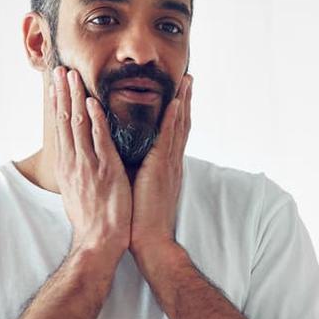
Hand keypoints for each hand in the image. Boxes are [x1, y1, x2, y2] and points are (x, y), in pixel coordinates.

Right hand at [51, 66, 131, 258]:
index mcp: (68, 165)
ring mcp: (88, 164)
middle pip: (64, 120)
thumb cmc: (91, 219)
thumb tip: (78, 159)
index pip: (60, 128)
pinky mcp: (104, 169)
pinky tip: (92, 102)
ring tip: (73, 76)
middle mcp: (73, 161)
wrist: (98, 241)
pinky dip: (95, 120)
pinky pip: (99, 139)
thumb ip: (78, 170)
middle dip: (62, 93)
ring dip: (75, 97)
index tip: (56, 84)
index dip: (58, 104)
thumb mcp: (78, 190)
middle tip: (60, 69)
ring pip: (78, 124)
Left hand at [130, 73, 191, 256]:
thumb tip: (130, 156)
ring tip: (185, 81)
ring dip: (182, 102)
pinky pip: (167, 139)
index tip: (180, 92)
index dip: (178, 111)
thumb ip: (141, 169)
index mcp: (167, 166)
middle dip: (185, 100)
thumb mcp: (142, 187)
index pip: (174, 132)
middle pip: (181, 124)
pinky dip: (171, 120)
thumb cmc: (141, 219)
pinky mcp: (161, 169)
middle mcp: (172, 162)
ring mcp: (169, 164)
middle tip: (188, 78)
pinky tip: (174, 103)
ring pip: (178, 126)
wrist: (149, 241)